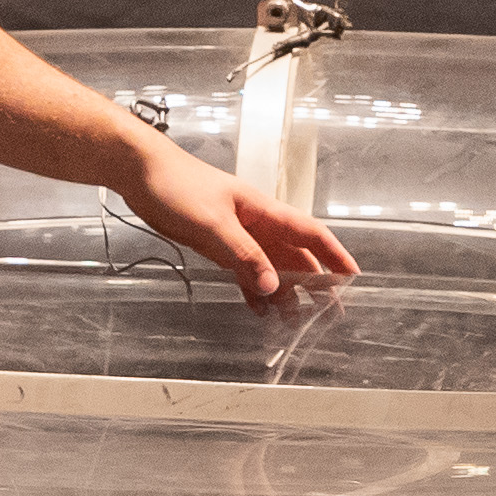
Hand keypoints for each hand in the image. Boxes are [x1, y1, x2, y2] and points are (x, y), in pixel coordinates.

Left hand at [115, 141, 359, 303]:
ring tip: (294, 322)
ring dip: (284, 291)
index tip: (353, 277)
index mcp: (264, 212)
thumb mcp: (213, 223)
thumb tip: (273, 287)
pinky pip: (244, 270)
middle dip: (315, 282)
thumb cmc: (179, 187)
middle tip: (329, 312)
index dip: (334, 254)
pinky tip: (259, 309)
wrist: (142, 173)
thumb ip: (244, 254)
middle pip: (295, 255)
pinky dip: (253, 289)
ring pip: (271, 267)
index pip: (310, 233)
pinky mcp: (218, 245)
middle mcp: (257, 225)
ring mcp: (238, 235)